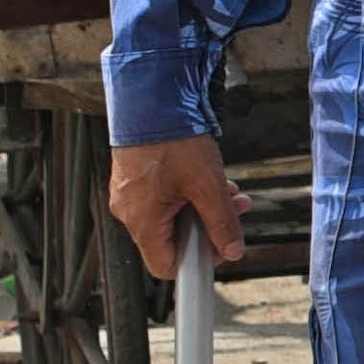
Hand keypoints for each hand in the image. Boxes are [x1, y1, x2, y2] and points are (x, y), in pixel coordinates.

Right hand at [110, 136, 247, 274]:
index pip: (166, 266)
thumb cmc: (172, 138)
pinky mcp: (135, 177)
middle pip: (173, 239)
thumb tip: (233, 250)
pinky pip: (163, 197)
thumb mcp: (207, 185)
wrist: (151, 98)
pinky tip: (209, 176)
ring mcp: (130, 193)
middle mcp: (129, 211)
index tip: (220, 248)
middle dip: (208, 226)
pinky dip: (189, 192)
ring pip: (172, 215)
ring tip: (227, 189)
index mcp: (141, 221)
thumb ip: (222, 222)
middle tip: (232, 209)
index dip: (196, 262)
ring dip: (204, 206)